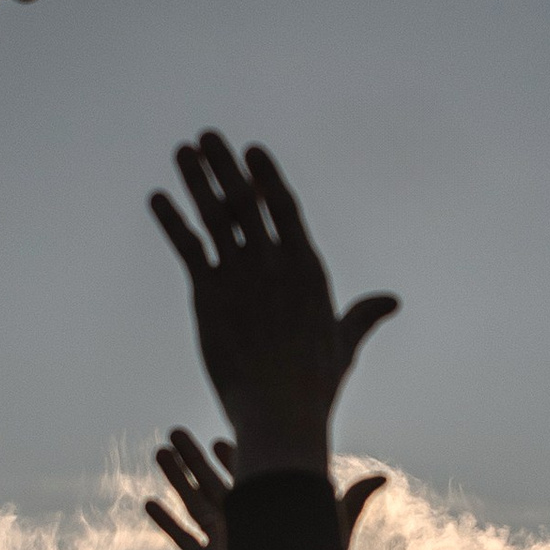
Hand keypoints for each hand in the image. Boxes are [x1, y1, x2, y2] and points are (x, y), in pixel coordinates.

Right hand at [146, 428, 387, 549]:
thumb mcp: (333, 532)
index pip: (247, 476)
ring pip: (192, 503)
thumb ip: (354, 502)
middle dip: (193, 458)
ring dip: (175, 479)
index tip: (219, 437)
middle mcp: (243, 522)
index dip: (233, 456)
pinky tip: (149, 503)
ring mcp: (222, 541)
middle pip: (212, 482)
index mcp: (267, 511)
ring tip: (158, 453)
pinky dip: (165, 522)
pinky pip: (181, 538)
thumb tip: (384, 476)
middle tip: (176, 431)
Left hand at [148, 133, 398, 478]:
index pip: (284, 207)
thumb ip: (362, 315)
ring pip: (215, 214)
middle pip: (246, 200)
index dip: (266, 176)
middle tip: (207, 138)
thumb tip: (392, 300)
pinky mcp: (209, 294)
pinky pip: (188, 246)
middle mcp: (273, 262)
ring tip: (183, 151)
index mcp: (307, 267)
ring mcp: (241, 275)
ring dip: (197, 179)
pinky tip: (157, 197)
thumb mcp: (344, 342)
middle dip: (225, 165)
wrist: (280, 412)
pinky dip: (171, 220)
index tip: (251, 151)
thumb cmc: (315, 385)